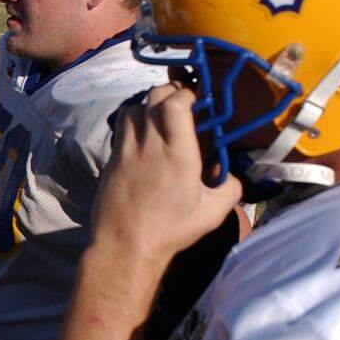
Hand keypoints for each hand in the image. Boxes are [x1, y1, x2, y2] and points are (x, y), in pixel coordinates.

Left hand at [93, 83, 242, 264]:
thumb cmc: (169, 230)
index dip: (186, 94)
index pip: (175, 103)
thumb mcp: (212, 212)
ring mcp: (124, 151)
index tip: (196, 101)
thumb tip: (229, 175)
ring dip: (147, 106)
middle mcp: (148, 145)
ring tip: (160, 117)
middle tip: (181, 103)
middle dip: (169, 93)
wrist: (124, 246)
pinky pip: (120, 130)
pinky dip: (132, 123)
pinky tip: (142, 137)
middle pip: (152, 98)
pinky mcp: (110, 162)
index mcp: (177, 152)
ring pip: (132, 109)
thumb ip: (230, 187)